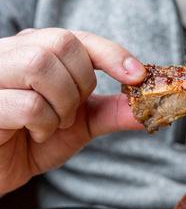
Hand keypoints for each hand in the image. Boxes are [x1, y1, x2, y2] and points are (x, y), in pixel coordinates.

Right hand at [0, 28, 145, 195]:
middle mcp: (12, 53)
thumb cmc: (35, 140)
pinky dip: (43, 125)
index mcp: (37, 52)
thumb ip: (112, 112)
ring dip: (62, 105)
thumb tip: (148, 108)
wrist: (1, 169)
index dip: (112, 54)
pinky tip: (34, 134)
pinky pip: (27, 104)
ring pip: (40, 65)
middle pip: (62, 44)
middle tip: (72, 113)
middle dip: (81, 85)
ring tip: (53, 124)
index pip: (78, 39)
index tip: (138, 76)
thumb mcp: (80, 124)